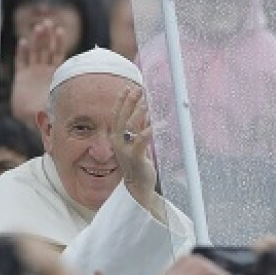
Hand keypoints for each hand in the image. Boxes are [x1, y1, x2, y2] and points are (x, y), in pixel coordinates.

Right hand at [9, 20, 66, 121]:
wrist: (35, 120)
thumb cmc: (53, 111)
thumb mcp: (63, 98)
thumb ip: (67, 90)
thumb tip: (81, 85)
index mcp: (57, 73)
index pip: (58, 53)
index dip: (59, 42)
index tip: (60, 30)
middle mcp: (46, 70)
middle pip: (46, 49)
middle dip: (47, 36)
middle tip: (47, 23)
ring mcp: (33, 72)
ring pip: (35, 52)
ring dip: (36, 40)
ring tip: (38, 28)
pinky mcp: (22, 77)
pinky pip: (21, 62)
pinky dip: (22, 52)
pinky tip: (23, 42)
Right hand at [109, 87, 158, 210]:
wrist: (137, 187)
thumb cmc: (137, 164)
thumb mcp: (137, 143)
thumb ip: (139, 128)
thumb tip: (144, 110)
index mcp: (117, 138)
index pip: (116, 115)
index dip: (121, 100)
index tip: (127, 87)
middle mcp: (118, 142)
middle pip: (121, 118)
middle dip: (129, 102)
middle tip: (138, 89)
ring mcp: (125, 150)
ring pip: (130, 127)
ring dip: (138, 113)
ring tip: (146, 102)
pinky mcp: (135, 157)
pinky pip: (142, 141)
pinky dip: (149, 131)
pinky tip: (158, 124)